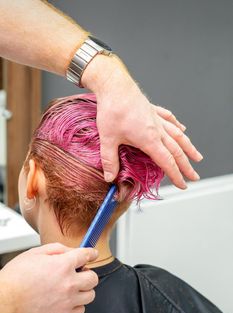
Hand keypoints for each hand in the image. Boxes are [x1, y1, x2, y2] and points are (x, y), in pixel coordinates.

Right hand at [0, 243, 97, 312]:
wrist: (6, 300)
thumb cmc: (17, 276)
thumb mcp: (36, 253)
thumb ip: (58, 249)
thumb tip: (72, 251)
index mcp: (63, 265)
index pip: (86, 255)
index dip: (90, 253)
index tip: (92, 254)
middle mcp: (69, 283)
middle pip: (93, 277)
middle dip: (87, 272)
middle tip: (78, 272)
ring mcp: (68, 300)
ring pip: (90, 295)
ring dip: (84, 289)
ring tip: (73, 287)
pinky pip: (81, 310)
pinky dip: (77, 304)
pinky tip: (68, 299)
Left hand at [82, 55, 202, 188]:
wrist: (114, 86)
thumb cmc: (112, 110)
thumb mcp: (108, 139)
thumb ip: (110, 160)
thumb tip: (109, 177)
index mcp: (149, 139)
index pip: (167, 162)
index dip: (176, 175)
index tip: (182, 185)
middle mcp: (157, 130)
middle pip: (176, 151)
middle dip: (186, 166)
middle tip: (194, 176)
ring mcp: (156, 119)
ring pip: (178, 135)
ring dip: (188, 147)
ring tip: (197, 156)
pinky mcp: (152, 110)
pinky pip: (169, 119)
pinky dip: (177, 126)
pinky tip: (182, 129)